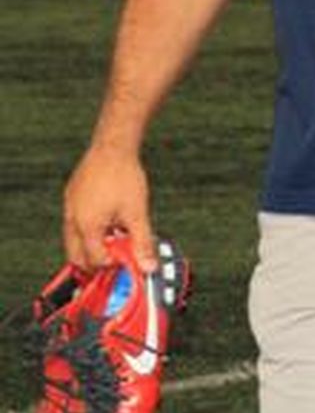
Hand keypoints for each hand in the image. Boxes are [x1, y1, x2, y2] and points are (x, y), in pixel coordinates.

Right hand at [62, 145, 154, 272]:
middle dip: (95, 262)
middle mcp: (73, 220)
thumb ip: (142, 242)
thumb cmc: (124, 177)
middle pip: (76, 256)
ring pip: (73, 240)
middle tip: (115, 259)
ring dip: (91, 245)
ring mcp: (69, 208)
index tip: (127, 262)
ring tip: (114, 238)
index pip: (94, 261)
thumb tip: (148, 265)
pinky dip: (87, 229)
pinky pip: (74, 222)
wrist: (113, 147)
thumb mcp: (138, 213)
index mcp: (88, 228)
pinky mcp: (71, 197)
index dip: (111, 266)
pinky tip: (107, 220)